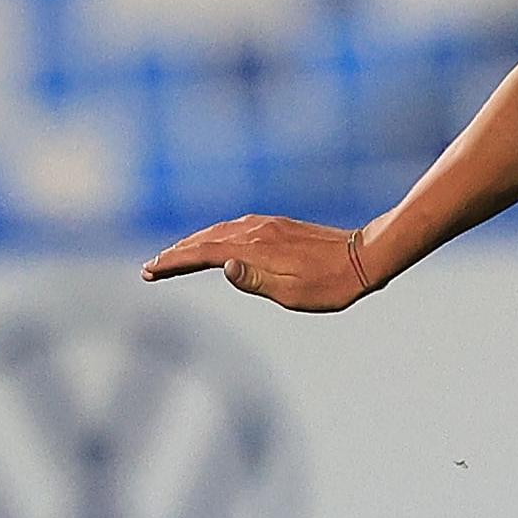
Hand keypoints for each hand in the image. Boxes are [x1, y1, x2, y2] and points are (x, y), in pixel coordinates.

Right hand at [142, 214, 381, 311]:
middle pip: (205, 239)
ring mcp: (268, 225)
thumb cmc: (332, 284)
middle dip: (177, 252)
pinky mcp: (280, 225)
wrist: (367, 256)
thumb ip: (255, 281)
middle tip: (152, 265)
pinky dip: (217, 235)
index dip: (174, 263)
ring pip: (220, 231)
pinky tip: (215, 242)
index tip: (149, 270)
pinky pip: (237, 227)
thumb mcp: (293, 293)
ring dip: (194, 242)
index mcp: (255, 248)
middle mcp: (257, 231)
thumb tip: (224, 267)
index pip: (202, 254)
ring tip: (175, 254)